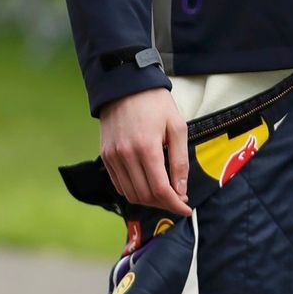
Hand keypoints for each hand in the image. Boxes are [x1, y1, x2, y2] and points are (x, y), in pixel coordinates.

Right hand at [99, 89, 189, 216]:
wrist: (125, 84)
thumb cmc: (155, 103)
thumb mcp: (177, 127)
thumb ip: (180, 161)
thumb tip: (181, 191)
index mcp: (147, 147)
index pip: (160, 189)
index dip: (175, 204)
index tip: (186, 209)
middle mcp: (126, 155)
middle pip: (145, 195)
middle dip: (164, 204)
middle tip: (177, 200)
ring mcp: (113, 156)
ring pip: (130, 194)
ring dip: (149, 200)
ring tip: (163, 193)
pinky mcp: (105, 155)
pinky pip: (119, 184)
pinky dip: (133, 191)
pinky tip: (146, 185)